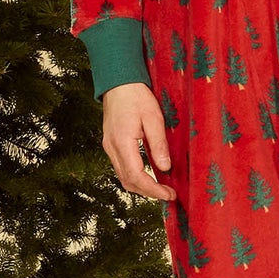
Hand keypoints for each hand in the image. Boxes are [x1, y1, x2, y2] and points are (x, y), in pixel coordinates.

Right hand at [100, 82, 175, 200]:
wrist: (118, 82)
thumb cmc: (136, 95)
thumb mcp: (153, 117)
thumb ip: (159, 144)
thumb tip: (165, 167)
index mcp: (122, 142)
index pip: (137, 176)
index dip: (153, 189)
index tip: (169, 194)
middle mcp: (112, 148)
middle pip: (128, 181)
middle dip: (149, 192)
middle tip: (169, 194)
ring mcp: (109, 147)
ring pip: (123, 177)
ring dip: (142, 186)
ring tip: (161, 188)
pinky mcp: (111, 145)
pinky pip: (122, 168)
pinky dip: (135, 177)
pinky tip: (149, 176)